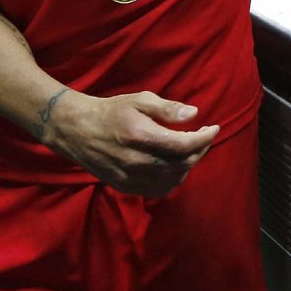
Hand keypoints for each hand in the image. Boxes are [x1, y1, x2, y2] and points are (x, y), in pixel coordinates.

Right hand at [46, 90, 219, 196]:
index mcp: (139, 136)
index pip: (183, 146)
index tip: (214, 128)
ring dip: (188, 165)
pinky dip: (173, 178)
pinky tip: (175, 164)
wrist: (77, 130)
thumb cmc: (112, 111)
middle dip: (199, 150)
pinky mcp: (124, 186)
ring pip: (172, 179)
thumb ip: (167, 108)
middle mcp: (135, 161)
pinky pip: (158, 190)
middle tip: (203, 136)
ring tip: (190, 149)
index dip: (204, 138)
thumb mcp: (139, 99)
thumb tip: (194, 114)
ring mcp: (129, 177)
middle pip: (181, 164)